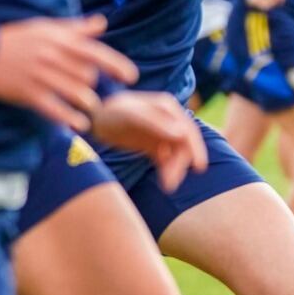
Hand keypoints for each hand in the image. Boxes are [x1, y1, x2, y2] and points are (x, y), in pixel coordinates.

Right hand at [0, 16, 136, 132]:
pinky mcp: (28, 93)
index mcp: (59, 39)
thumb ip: (75, 28)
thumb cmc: (16, 39)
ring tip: (89, 106)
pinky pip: (55, 109)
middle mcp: (53, 57)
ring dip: (87, 102)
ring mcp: (41, 76)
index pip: (96, 52)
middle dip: (93, 85)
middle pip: (88, 76)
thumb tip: (101, 22)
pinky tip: (78, 124)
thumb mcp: (45, 28)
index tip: (132, 76)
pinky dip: (69, 117)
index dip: (117, 65)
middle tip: (92, 90)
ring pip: (77, 93)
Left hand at [89, 91, 207, 193]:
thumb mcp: (133, 116)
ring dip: (176, 170)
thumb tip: (182, 134)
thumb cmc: (113, 112)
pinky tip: (165, 183)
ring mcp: (163, 133)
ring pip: (177, 154)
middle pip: (184, 145)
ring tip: (168, 186)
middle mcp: (170, 120)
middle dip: (181, 164)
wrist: (95, 119)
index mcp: (169, 108)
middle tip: (172, 183)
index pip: (188, 130)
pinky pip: (167, 160)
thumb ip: (157, 123)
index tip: (199, 167)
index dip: (196, 148)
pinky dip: (168, 171)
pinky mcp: (155, 145)